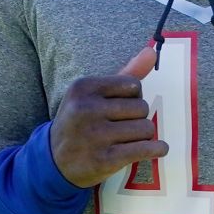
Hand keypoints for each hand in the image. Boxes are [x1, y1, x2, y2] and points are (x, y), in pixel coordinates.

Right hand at [50, 46, 164, 187]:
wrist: (55, 161)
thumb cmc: (79, 122)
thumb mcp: (93, 94)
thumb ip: (125, 73)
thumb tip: (151, 52)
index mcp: (83, 87)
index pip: (133, 85)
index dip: (133, 97)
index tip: (122, 107)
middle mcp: (87, 109)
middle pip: (141, 107)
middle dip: (138, 117)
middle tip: (123, 126)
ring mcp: (95, 136)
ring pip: (146, 128)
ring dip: (143, 135)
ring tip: (130, 139)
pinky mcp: (105, 160)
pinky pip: (146, 149)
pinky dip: (157, 149)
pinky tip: (158, 149)